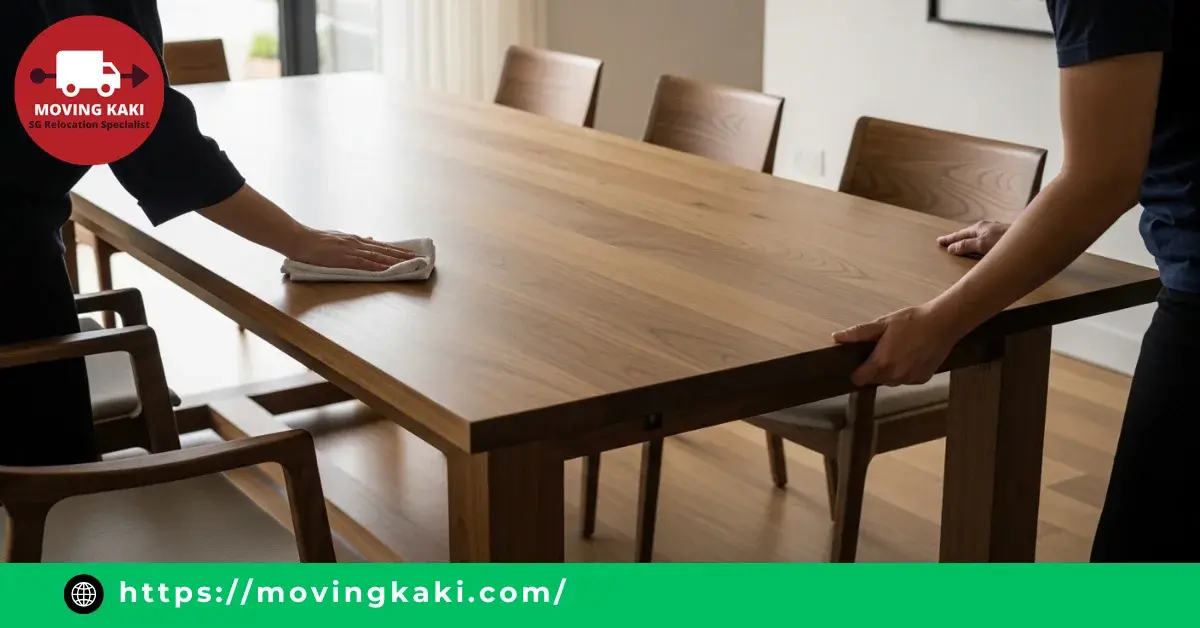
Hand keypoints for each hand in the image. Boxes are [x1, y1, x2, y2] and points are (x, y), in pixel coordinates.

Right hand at [286, 229, 418, 270]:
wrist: (299, 239)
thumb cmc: (316, 240)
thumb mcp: (340, 236)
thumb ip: (357, 240)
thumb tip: (371, 238)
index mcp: (357, 240)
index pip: (382, 246)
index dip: (399, 250)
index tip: (413, 253)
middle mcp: (357, 243)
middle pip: (385, 250)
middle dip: (404, 255)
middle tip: (420, 259)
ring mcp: (351, 250)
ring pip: (378, 256)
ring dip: (395, 261)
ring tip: (410, 264)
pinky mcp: (343, 258)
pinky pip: (363, 263)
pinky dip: (376, 267)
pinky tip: (387, 269)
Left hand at [833, 304, 962, 386]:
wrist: (943, 323)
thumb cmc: (911, 321)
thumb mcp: (883, 323)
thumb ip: (859, 333)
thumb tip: (836, 337)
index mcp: (882, 363)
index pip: (859, 379)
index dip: (856, 371)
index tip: (858, 361)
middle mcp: (895, 376)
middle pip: (875, 379)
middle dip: (874, 368)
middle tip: (881, 349)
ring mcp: (910, 379)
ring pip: (891, 380)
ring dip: (890, 371)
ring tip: (897, 350)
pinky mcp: (922, 379)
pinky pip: (906, 379)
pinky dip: (905, 371)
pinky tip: (910, 355)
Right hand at [937, 221, 1008, 257]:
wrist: (1029, 239)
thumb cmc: (1004, 241)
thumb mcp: (982, 245)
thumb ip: (966, 246)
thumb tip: (951, 248)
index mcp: (979, 228)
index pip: (959, 235)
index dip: (949, 239)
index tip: (939, 242)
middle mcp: (986, 227)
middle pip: (968, 233)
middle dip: (957, 238)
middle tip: (947, 243)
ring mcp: (995, 231)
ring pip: (977, 236)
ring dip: (968, 240)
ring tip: (962, 245)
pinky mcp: (1003, 237)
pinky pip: (985, 239)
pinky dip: (978, 243)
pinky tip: (982, 247)